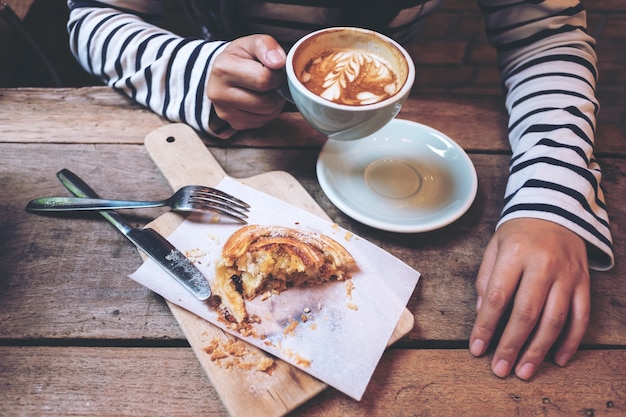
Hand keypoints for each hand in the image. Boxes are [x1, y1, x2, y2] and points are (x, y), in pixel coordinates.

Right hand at [207, 35, 286, 129]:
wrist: (224, 73)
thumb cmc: (241, 57)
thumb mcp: (252, 43)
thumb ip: (266, 45)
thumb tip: (278, 62)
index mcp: (222, 68)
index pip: (263, 79)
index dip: (277, 75)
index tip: (275, 69)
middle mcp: (219, 93)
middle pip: (266, 102)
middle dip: (277, 91)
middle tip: (274, 81)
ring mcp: (225, 112)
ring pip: (267, 114)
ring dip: (275, 103)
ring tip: (267, 90)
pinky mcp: (234, 123)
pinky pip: (262, 122)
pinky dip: (268, 113)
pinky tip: (261, 100)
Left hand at [469, 218, 589, 379]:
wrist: (555, 210)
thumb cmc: (519, 233)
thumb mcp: (494, 247)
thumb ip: (485, 279)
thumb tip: (481, 314)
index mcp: (515, 253)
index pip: (497, 296)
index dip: (486, 326)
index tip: (477, 349)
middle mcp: (543, 264)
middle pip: (526, 313)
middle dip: (511, 345)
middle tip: (500, 369)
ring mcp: (567, 274)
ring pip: (554, 319)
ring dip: (539, 350)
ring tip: (525, 371)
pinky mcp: (584, 282)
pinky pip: (581, 316)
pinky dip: (571, 341)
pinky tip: (559, 359)